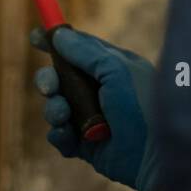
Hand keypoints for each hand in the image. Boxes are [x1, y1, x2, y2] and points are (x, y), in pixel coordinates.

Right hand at [30, 26, 159, 190]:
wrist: (155, 156)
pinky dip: (59, 134)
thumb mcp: (116, 70)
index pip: (79, 50)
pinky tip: (69, 135)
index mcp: (112, 68)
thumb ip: (86, 52)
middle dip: (49, 80)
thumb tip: (60, 34)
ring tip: (64, 116)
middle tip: (49, 87)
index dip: (56, 43)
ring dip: (54, 109)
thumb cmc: (141, 106)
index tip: (34, 37)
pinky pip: (59, 136)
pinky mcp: (85, 145)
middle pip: (60, 78)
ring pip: (55, 106)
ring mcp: (92, 118)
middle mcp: (100, 91)